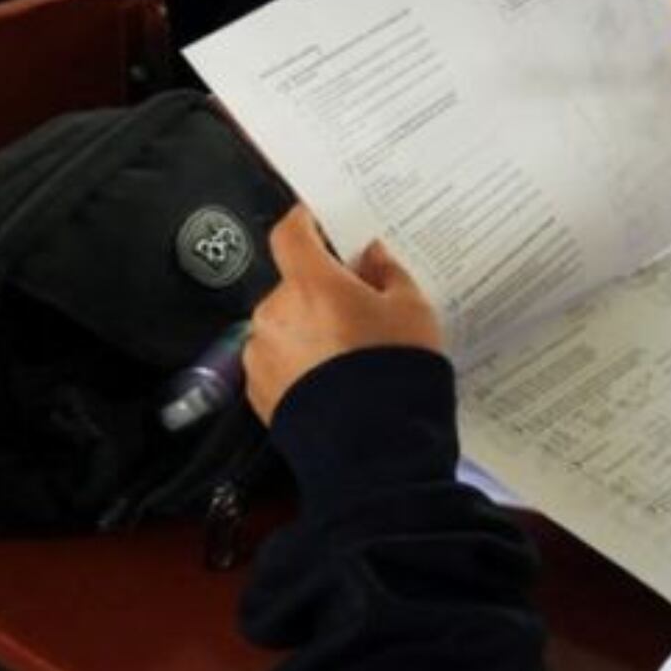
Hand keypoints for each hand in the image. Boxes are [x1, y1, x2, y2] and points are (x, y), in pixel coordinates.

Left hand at [244, 207, 443, 424]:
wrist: (375, 449)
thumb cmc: (396, 373)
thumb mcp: (412, 311)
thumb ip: (387, 273)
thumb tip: (370, 256)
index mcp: (311, 284)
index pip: (292, 234)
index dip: (304, 222)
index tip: (316, 221)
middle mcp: (276, 313)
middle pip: (294, 285)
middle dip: (321, 291)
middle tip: (359, 309)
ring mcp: (262, 353)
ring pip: (285, 324)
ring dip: (308, 329)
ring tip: (349, 355)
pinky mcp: (258, 390)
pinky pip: (278, 360)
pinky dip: (299, 363)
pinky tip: (333, 380)